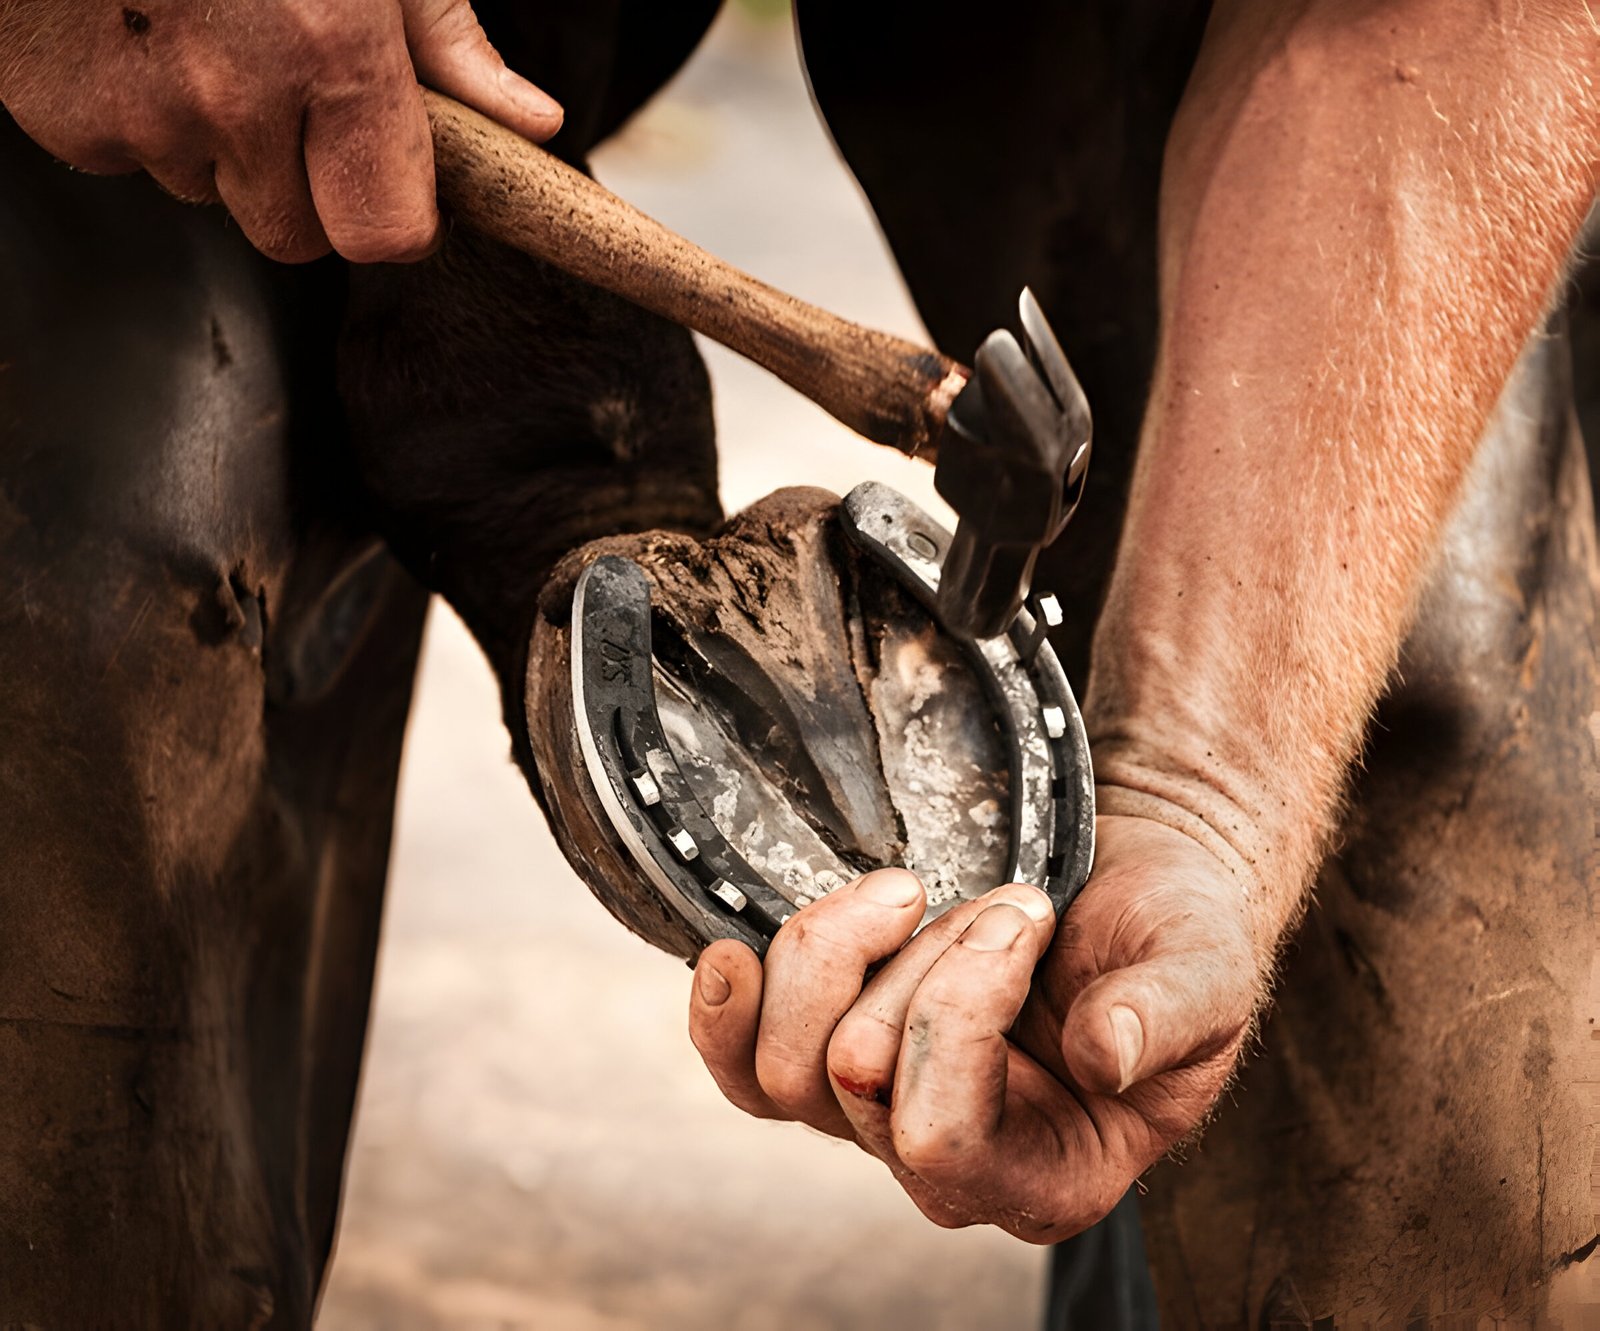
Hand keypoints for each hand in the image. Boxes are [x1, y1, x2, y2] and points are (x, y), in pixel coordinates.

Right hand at [0, 0, 561, 261]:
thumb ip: (447, 41)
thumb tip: (530, 122)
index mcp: (330, 52)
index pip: (385, 234)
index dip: (396, 219)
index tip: (394, 187)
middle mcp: (234, 97)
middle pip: (298, 235)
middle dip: (307, 188)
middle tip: (289, 90)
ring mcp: (139, 112)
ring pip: (208, 192)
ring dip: (216, 141)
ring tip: (201, 33)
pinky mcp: (59, 114)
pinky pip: (122, 156)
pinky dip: (134, 112)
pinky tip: (136, 32)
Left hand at [688, 814, 1259, 1239]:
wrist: (1125, 887)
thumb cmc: (1172, 937)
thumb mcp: (1205, 972)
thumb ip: (1167, 1017)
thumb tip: (1104, 1057)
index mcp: (1050, 1175)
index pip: (943, 1137)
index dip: (961, 1011)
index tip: (1026, 914)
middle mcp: (953, 1163)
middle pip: (855, 1079)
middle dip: (925, 957)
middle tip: (1004, 902)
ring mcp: (881, 1112)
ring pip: (785, 1064)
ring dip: (843, 949)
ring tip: (917, 895)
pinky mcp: (834, 1053)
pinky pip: (740, 1064)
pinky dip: (728, 1007)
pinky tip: (734, 956)